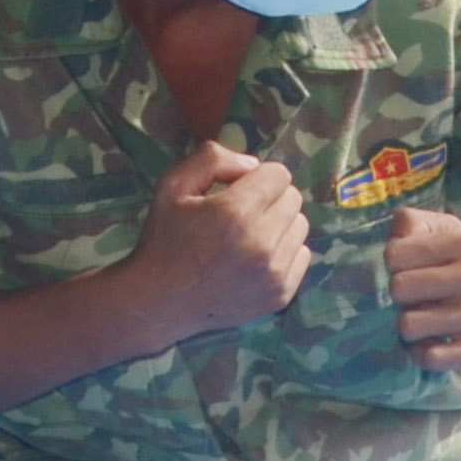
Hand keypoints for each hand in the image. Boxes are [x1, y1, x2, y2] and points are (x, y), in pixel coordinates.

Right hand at [123, 140, 310, 343]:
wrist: (158, 302)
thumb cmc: (164, 239)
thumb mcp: (173, 185)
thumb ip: (213, 159)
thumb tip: (253, 164)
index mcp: (235, 212)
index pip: (279, 174)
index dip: (257, 177)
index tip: (237, 191)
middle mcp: (261, 243)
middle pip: (293, 198)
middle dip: (270, 199)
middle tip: (241, 214)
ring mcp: (273, 273)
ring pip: (300, 226)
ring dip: (278, 225)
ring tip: (247, 237)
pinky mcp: (280, 294)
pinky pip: (302, 256)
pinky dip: (284, 252)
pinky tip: (254, 260)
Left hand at [386, 205, 460, 370]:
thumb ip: (420, 227)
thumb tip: (393, 234)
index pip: (396, 253)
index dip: (396, 267)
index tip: (413, 273)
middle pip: (399, 288)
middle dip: (401, 299)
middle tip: (419, 302)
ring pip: (408, 325)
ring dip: (411, 330)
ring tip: (426, 326)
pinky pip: (429, 356)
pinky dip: (424, 354)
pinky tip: (436, 345)